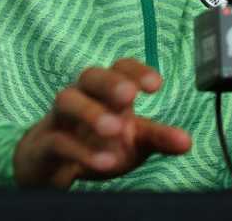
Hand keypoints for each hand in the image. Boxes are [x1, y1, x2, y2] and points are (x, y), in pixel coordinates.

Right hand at [13, 58, 191, 188]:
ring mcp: (60, 119)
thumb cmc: (97, 143)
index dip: (136, 71)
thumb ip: (158, 137)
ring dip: (90, 112)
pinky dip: (80, 150)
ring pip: (67, 100)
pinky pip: (58, 141)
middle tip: (130, 96)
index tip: (156, 85)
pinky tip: (103, 162)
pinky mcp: (44, 144)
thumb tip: (187, 142)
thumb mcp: (133, 141)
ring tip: (114, 129)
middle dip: (110, 82)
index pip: (119, 68)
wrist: (50, 164)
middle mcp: (82, 96)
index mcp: (106, 91)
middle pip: (90, 76)